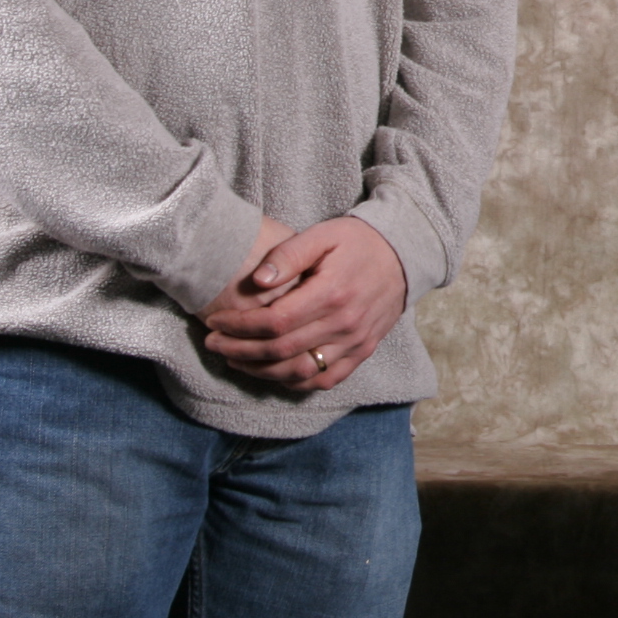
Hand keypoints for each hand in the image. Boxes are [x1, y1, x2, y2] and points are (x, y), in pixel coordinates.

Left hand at [200, 215, 408, 391]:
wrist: (404, 254)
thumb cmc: (358, 241)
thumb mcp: (322, 235)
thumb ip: (288, 254)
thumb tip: (256, 280)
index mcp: (331, 293)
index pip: (274, 322)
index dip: (239, 327)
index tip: (215, 322)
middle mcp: (344, 324)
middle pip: (280, 351)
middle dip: (239, 350)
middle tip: (213, 343)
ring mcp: (355, 342)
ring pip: (299, 372)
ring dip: (260, 371)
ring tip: (235, 359)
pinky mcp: (362, 352)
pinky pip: (324, 380)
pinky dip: (294, 382)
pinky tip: (272, 372)